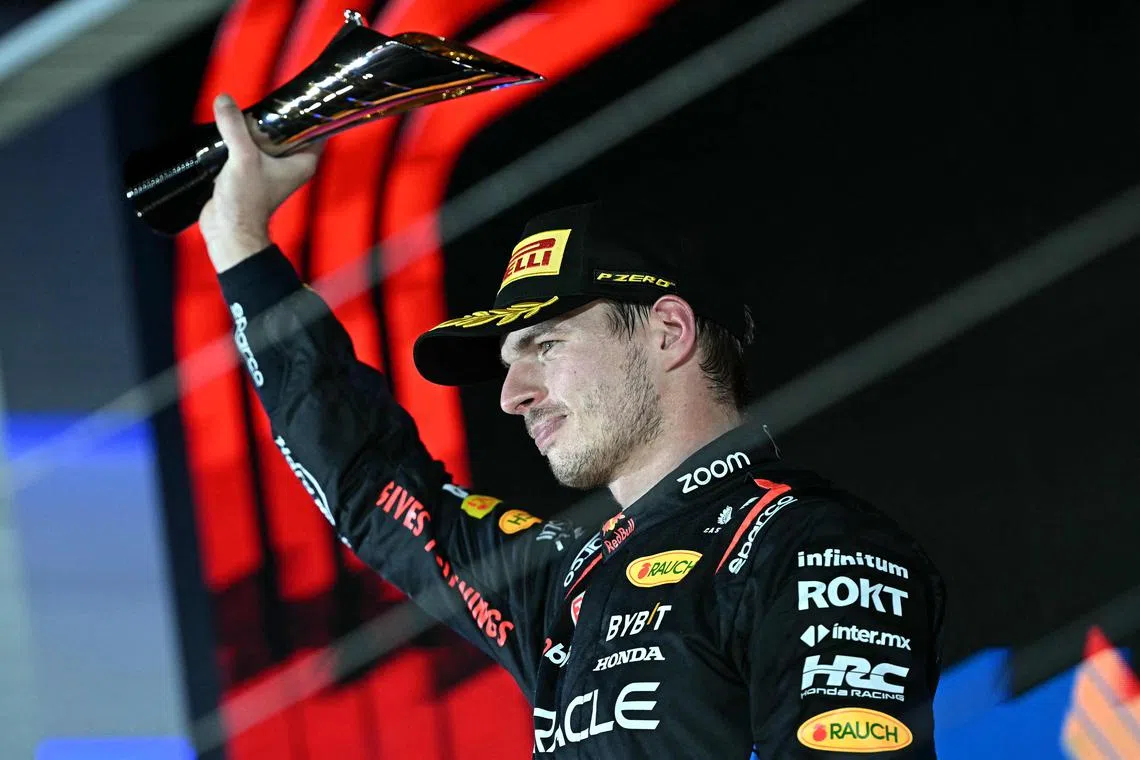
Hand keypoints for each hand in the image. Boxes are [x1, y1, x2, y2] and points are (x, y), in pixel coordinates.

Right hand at [198, 93, 323, 271]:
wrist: (228, 229)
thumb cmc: (245, 202)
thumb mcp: (242, 157)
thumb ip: (235, 127)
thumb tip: (224, 101)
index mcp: (303, 162)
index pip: (315, 128)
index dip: (309, 110)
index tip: (299, 93)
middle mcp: (291, 164)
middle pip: (289, 129)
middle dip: (277, 114)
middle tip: (266, 97)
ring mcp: (272, 168)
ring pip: (268, 137)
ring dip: (256, 126)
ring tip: (246, 110)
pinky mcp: (252, 170)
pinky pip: (251, 146)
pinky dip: (243, 137)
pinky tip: (232, 125)